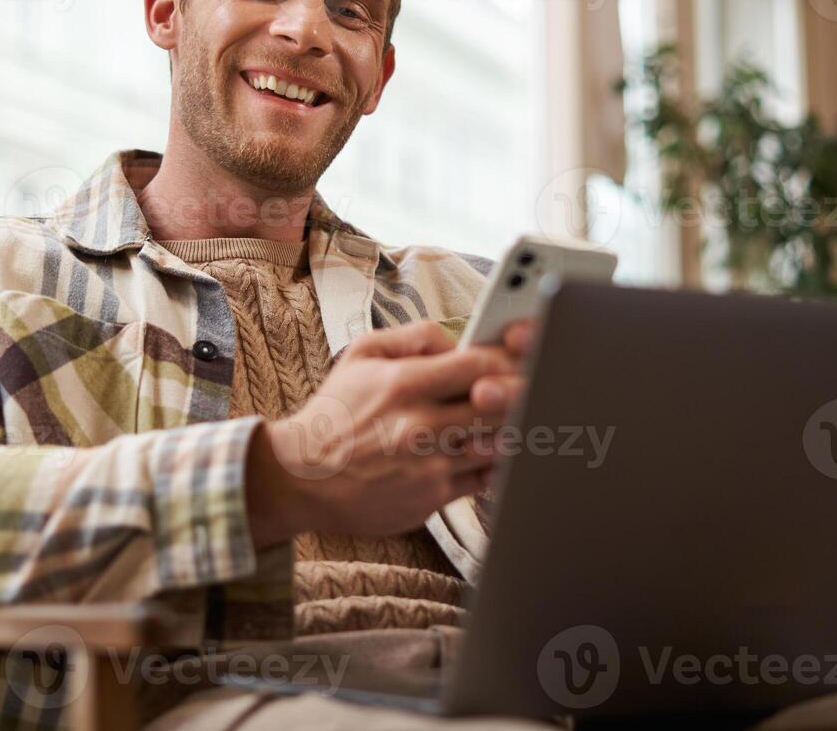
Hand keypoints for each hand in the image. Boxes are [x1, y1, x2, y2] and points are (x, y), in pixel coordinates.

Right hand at [247, 318, 535, 548]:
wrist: (301, 477)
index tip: (524, 352)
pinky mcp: (431, 499)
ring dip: (512, 430)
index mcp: (403, 384)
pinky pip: (484, 480)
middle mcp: (418, 426)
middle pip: (500, 407)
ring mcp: (428, 466)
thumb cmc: (335, 412)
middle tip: (535, 384)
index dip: (511, 357)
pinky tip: (490, 448)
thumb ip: (415, 336)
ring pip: (498, 445)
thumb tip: (460, 339)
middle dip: (524, 393)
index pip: (478, 364)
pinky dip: (495, 463)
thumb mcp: (362, 354)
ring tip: (513, 416)